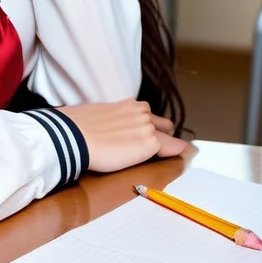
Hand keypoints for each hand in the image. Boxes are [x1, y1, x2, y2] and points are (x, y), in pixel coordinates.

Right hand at [56, 99, 187, 172]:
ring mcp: (147, 128)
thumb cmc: (74, 126)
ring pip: (169, 138)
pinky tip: (188, 157)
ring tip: (181, 155)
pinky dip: (181, 154)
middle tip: (163, 146)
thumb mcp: (94, 116)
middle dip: (164, 134)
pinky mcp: (150, 144)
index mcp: (127, 105)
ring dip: (170, 146)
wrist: (73, 136)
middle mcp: (141, 112)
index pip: (147, 114)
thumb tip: (95, 126)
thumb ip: (105, 120)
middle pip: (163, 124)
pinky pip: (175, 149)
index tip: (155, 132)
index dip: (151, 126)